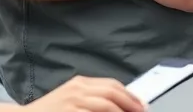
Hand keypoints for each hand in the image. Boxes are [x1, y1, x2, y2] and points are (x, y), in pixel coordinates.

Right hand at [0, 75, 144, 110]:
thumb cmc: (50, 111)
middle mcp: (78, 88)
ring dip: (123, 111)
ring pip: (107, 104)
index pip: (112, 85)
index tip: (140, 104)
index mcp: (80, 82)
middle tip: (142, 111)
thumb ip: (91, 98)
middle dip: (131, 103)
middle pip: (113, 92)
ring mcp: (74, 101)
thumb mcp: (71, 98)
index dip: (130, 95)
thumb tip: (117, 104)